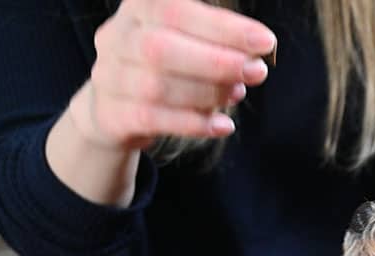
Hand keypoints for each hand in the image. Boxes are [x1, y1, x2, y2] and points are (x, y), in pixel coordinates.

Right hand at [70, 0, 276, 150]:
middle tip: (258, 72)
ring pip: (156, 86)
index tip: (266, 41)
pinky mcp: (112, 114)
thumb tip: (258, 50)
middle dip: (217, 61)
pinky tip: (222, 125)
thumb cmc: (166, 66)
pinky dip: (193, 123)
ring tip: (238, 93)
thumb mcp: (187, 40)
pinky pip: (152, 118)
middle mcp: (117, 38)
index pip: (175, 9)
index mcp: (139, 9)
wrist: (115, 108)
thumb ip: (217, 41)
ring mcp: (109, 77)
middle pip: (160, 47)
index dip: (223, 26)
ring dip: (208, 92)